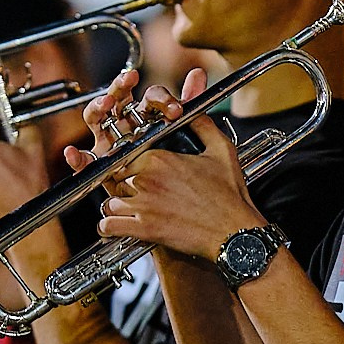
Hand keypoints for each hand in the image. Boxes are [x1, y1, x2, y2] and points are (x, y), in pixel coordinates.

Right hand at [63, 65, 206, 175]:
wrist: (162, 197)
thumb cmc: (168, 160)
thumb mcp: (181, 132)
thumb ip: (189, 103)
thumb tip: (198, 74)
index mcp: (144, 114)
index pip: (150, 97)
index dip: (162, 98)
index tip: (176, 110)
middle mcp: (122, 123)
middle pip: (117, 97)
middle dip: (121, 86)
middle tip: (129, 79)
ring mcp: (108, 142)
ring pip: (96, 118)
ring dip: (97, 106)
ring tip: (105, 103)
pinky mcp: (99, 164)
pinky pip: (84, 160)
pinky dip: (76, 157)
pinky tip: (73, 153)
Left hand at [95, 74, 263, 262]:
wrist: (235, 232)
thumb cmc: (230, 196)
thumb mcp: (222, 151)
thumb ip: (203, 126)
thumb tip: (193, 111)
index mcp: (159, 158)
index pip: (125, 154)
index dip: (128, 163)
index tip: (136, 172)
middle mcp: (146, 178)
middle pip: (115, 178)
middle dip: (122, 185)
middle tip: (137, 193)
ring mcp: (142, 204)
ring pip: (109, 202)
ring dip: (118, 207)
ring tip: (132, 211)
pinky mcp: (143, 229)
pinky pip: (108, 226)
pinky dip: (110, 228)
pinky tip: (120, 227)